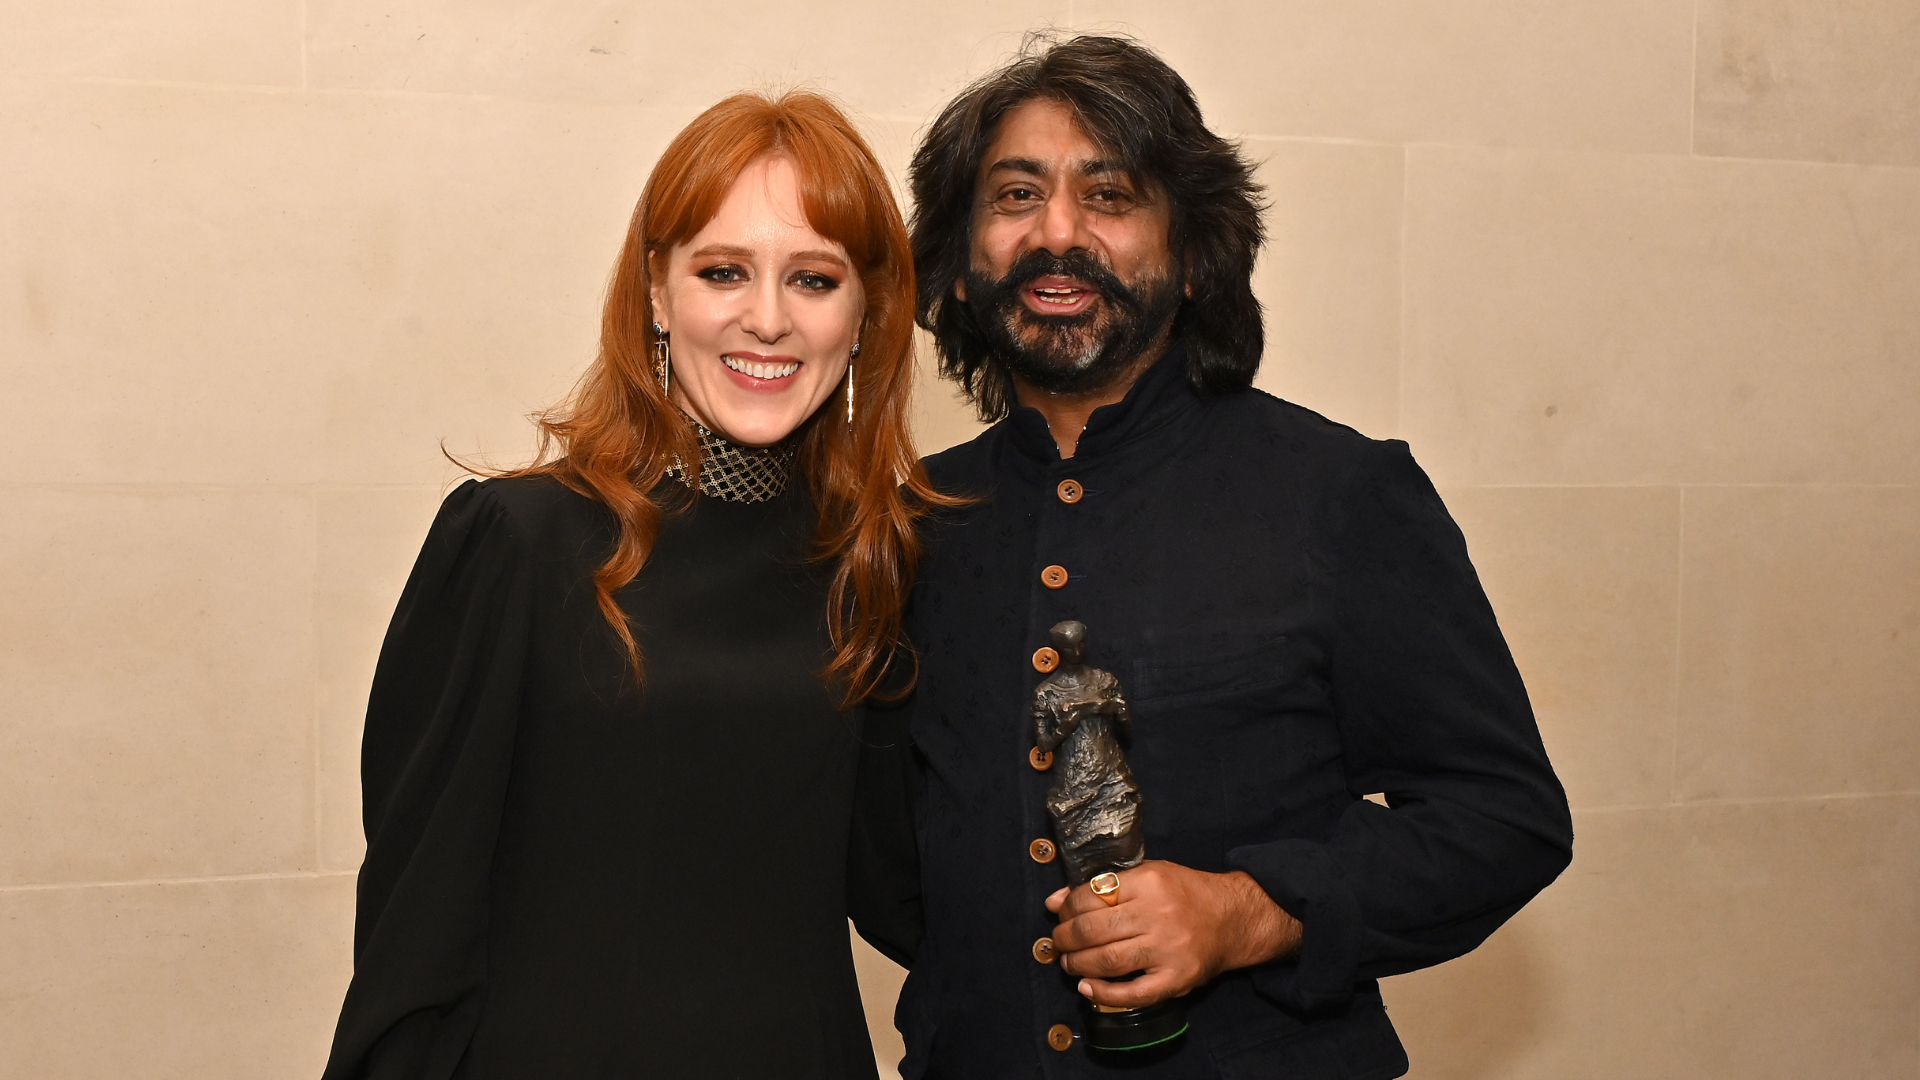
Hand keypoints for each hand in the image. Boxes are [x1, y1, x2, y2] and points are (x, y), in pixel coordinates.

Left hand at [1045, 861, 1301, 1009]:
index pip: (1091, 896)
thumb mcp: (1147, 875)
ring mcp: (1168, 949)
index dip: (1068, 907)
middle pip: (1094, 930)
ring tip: (1069, 962)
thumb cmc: (1184, 894)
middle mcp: (1158, 915)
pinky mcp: (1177, 978)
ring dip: (1078, 964)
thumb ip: (1103, 886)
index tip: (1061, 914)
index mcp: (1149, 882)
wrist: (1232, 918)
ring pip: (1108, 961)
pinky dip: (1104, 995)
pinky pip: (1133, 994)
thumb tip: (1055, 901)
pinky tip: (1088, 989)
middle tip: (1059, 941)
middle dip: (1066, 937)